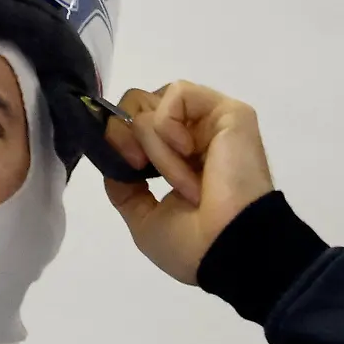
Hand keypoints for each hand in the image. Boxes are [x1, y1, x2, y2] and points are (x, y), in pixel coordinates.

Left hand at [103, 81, 274, 284]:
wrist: (226, 249)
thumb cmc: (191, 244)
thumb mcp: (144, 219)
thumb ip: (125, 189)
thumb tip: (113, 164)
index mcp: (179, 159)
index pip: (135, 123)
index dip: (116, 136)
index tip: (122, 166)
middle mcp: (194, 136)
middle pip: (139, 103)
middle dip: (125, 133)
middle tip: (138, 167)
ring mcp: (211, 122)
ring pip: (156, 102)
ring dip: (155, 144)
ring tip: (180, 179)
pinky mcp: (230, 112)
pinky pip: (179, 95)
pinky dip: (168, 124)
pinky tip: (188, 152)